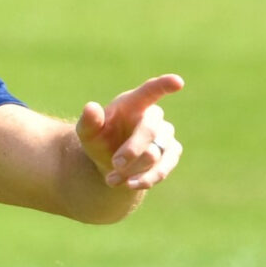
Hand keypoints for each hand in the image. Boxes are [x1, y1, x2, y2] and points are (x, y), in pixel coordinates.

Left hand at [75, 74, 184, 189]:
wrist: (111, 163)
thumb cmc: (99, 139)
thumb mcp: (87, 132)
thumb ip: (89, 121)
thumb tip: (91, 107)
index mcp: (133, 103)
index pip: (150, 90)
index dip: (164, 85)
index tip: (178, 82)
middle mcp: (153, 117)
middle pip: (149, 130)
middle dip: (132, 149)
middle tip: (115, 163)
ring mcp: (165, 135)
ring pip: (156, 153)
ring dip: (134, 168)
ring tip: (112, 178)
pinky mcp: (171, 154)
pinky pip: (164, 168)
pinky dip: (145, 178)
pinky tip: (128, 184)